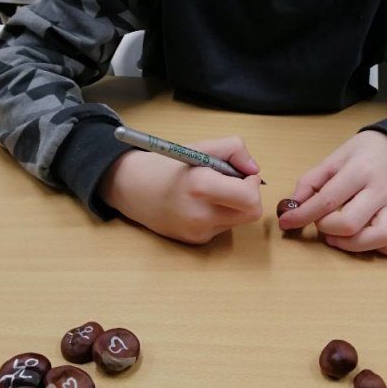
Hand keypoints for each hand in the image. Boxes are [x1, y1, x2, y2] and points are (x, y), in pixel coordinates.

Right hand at [98, 136, 262, 243]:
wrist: (132, 188)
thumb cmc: (167, 165)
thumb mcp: (200, 146)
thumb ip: (233, 150)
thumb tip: (254, 170)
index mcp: (201, 187)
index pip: (250, 199)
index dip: (253, 183)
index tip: (242, 173)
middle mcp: (200, 215)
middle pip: (251, 214)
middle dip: (249, 196)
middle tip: (234, 181)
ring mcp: (198, 232)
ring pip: (238, 220)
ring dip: (234, 204)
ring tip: (211, 190)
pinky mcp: (196, 241)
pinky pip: (223, 226)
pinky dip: (220, 213)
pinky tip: (200, 203)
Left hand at [278, 131, 386, 255]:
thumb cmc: (360, 153)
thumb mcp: (333, 158)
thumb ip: (310, 182)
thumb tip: (292, 207)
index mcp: (359, 171)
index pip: (328, 200)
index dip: (303, 215)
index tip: (286, 222)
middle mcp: (380, 190)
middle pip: (351, 223)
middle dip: (327, 229)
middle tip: (320, 222)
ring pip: (381, 237)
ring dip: (354, 245)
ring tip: (338, 237)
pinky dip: (386, 248)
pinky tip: (366, 241)